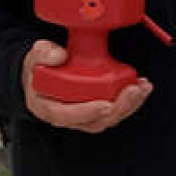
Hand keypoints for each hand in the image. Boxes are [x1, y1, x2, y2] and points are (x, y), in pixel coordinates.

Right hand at [22, 39, 152, 133]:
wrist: (43, 73)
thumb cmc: (40, 69)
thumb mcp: (34, 57)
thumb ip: (43, 54)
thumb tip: (59, 56)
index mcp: (47, 107)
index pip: (65, 115)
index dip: (86, 112)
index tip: (105, 105)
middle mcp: (67, 116)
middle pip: (94, 121)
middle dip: (117, 108)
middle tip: (132, 91)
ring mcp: (84, 116)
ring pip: (108, 119)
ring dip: (128, 105)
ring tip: (141, 88)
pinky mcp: (98, 110)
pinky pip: (115, 110)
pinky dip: (131, 101)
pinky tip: (141, 87)